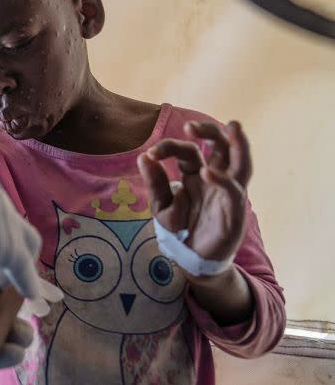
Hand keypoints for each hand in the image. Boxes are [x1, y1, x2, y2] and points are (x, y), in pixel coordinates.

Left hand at [137, 121, 251, 264]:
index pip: (188, 151)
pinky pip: (234, 192)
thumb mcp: (161, 205)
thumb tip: (143, 157)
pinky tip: (208, 173)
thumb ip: (155, 183)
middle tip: (191, 126)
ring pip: (241, 163)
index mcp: (196, 173)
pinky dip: (223, 181)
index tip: (151, 154)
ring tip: (233, 127)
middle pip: (221, 146)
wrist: (192, 258)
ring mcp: (228, 193)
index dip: (170, 147)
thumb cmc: (181, 228)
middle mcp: (215, 178)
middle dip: (210, 131)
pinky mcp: (234, 212)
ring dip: (238, 144)